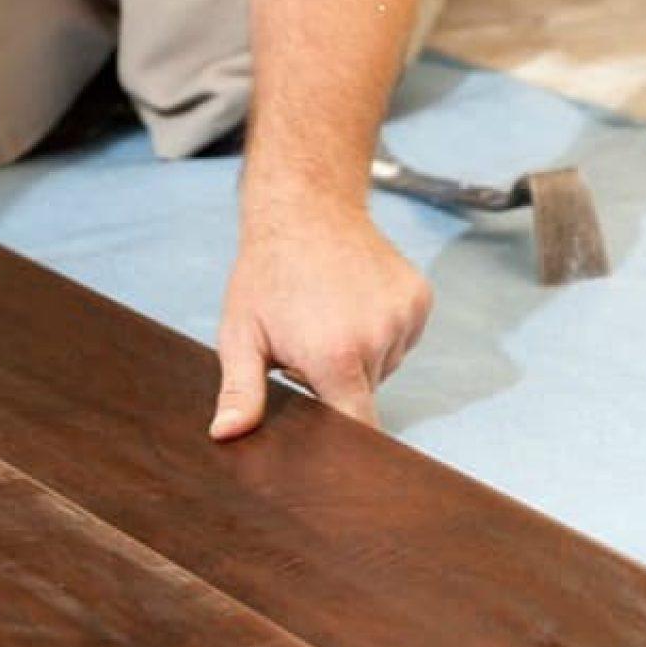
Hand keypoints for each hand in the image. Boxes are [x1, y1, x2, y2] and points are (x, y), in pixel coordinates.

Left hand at [210, 210, 430, 438]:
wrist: (305, 209)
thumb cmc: (266, 274)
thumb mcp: (241, 336)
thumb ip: (240, 391)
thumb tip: (226, 434)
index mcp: (336, 356)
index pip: (358, 426)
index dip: (343, 437)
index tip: (327, 435)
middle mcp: (378, 338)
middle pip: (365, 394)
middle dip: (335, 385)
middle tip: (306, 350)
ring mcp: (404, 315)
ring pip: (383, 366)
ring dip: (358, 358)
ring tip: (328, 321)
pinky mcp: (419, 298)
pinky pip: (401, 339)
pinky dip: (379, 333)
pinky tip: (352, 306)